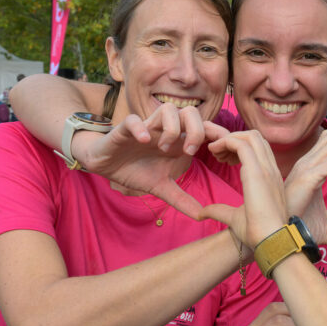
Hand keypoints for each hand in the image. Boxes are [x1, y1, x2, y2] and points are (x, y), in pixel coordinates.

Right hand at [76, 104, 226, 218]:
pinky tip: (144, 141)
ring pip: (168, 110)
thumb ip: (181, 199)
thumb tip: (202, 216)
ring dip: (171, 129)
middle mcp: (166, 130)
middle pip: (191, 113)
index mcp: (178, 141)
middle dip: (195, 131)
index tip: (221, 150)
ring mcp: (147, 127)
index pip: (205, 127)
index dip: (217, 132)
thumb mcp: (161, 187)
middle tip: (189, 152)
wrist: (105, 165)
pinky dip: (141, 128)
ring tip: (165, 149)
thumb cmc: (136, 170)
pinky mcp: (126, 128)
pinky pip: (134, 119)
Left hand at [200, 130, 287, 247]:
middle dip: (234, 137)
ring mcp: (266, 168)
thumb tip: (201, 213)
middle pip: (254, 136)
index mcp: (269, 177)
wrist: (272, 241)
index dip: (239, 146)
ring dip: (229, 138)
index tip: (223, 158)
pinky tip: (214, 151)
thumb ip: (219, 211)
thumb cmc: (258, 233)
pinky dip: (225, 142)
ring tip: (214, 150)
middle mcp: (270, 168)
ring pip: (249, 136)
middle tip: (217, 151)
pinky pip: (241, 144)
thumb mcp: (234, 218)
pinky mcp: (257, 172)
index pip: (258, 148)